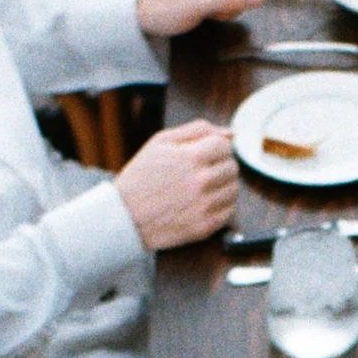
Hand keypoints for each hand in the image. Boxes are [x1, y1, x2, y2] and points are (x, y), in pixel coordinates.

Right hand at [112, 120, 237, 247]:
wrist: (124, 216)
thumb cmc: (141, 176)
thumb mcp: (161, 142)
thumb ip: (198, 130)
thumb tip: (230, 133)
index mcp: (192, 156)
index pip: (225, 146)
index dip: (215, 148)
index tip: (203, 155)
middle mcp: (202, 181)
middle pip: (232, 167)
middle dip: (219, 166)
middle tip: (200, 172)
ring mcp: (204, 206)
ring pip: (234, 190)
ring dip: (222, 186)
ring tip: (201, 188)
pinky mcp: (204, 227)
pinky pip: (229, 212)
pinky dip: (220, 206)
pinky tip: (202, 203)